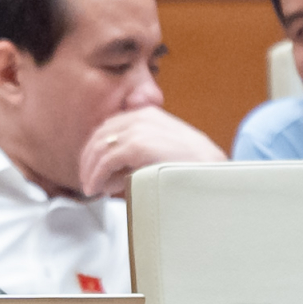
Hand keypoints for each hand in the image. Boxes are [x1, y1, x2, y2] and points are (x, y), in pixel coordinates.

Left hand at [77, 106, 224, 198]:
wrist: (215, 173)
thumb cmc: (193, 169)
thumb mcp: (161, 156)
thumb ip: (135, 160)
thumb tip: (107, 177)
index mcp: (148, 114)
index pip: (110, 127)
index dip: (96, 149)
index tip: (92, 168)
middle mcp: (142, 116)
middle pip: (100, 135)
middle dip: (89, 160)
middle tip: (87, 181)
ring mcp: (140, 129)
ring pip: (100, 147)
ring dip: (91, 170)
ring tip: (91, 189)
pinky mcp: (138, 145)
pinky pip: (106, 160)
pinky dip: (96, 175)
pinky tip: (96, 189)